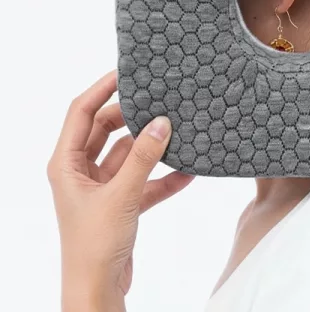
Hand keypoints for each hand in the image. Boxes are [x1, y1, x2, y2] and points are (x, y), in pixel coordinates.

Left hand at [47, 69, 193, 311]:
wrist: (98, 291)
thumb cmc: (95, 245)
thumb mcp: (121, 196)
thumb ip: (143, 158)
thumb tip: (163, 123)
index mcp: (66, 164)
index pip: (81, 112)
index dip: (101, 89)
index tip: (127, 72)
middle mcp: (81, 171)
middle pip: (106, 129)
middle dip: (132, 117)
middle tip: (158, 100)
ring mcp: (101, 187)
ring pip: (127, 154)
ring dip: (151, 147)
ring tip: (177, 131)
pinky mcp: (120, 203)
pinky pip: (143, 180)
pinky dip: (162, 177)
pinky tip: (189, 172)